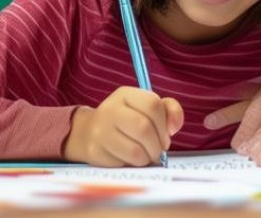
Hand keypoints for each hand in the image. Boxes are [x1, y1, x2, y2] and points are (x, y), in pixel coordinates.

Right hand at [63, 86, 183, 165]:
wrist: (87, 133)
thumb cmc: (126, 121)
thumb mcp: (146, 108)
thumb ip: (168, 110)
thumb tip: (173, 127)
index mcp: (125, 94)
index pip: (152, 104)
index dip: (164, 123)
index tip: (166, 135)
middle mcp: (110, 109)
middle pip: (144, 128)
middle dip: (157, 145)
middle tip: (157, 151)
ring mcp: (100, 130)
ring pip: (135, 150)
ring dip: (146, 158)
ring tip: (145, 156)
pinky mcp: (95, 151)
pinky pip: (122, 163)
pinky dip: (132, 165)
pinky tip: (129, 159)